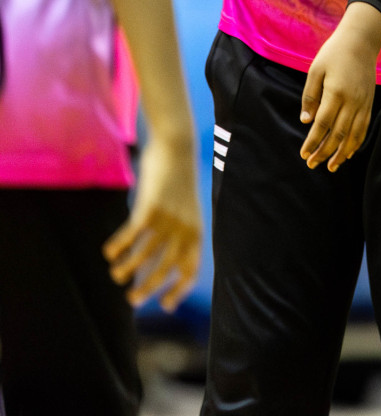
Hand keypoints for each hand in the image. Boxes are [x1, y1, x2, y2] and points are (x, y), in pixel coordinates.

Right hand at [102, 136, 200, 309]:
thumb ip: (180, 233)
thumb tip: (162, 259)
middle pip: (166, 267)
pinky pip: (131, 234)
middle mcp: (184, 229)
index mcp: (196, 232)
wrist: (177, 149)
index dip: (179, 289)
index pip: (190, 269)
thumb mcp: (187, 210)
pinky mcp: (150, 208)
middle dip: (149, 287)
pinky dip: (118, 246)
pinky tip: (109, 253)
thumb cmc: (179, 182)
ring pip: (144, 253)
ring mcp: (168, 219)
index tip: (165, 305)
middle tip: (132, 300)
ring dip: (128, 268)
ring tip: (116, 275)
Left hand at [300, 17, 379, 171]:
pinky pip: (364, 127)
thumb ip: (310, 97)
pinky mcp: (369, 101)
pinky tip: (350, 152)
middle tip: (313, 164)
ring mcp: (363, 102)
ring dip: (343, 152)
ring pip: (354, 134)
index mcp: (336, 93)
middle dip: (325, 152)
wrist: (362, 40)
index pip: (323, 124)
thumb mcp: (315, 70)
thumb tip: (306, 121)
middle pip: (339, 134)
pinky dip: (357, 142)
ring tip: (332, 166)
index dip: (313, 142)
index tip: (304, 154)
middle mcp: (352, 101)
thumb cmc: (334, 53)